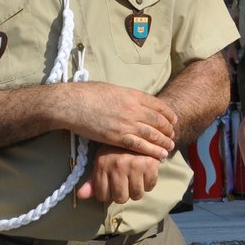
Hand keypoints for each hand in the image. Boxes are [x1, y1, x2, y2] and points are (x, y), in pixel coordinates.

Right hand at [57, 82, 175, 157]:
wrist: (72, 103)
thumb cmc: (88, 94)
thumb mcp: (113, 90)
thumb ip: (127, 96)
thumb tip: (134, 101)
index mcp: (132, 94)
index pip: (159, 105)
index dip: (169, 114)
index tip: (173, 120)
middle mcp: (133, 108)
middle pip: (159, 121)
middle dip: (169, 130)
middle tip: (172, 136)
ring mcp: (126, 123)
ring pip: (153, 134)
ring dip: (164, 142)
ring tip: (170, 147)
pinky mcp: (117, 137)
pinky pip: (140, 146)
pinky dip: (152, 151)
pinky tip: (160, 155)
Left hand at [76, 146, 159, 203]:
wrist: (139, 132)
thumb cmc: (117, 150)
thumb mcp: (102, 162)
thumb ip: (92, 181)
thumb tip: (81, 196)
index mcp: (102, 165)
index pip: (103, 195)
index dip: (108, 195)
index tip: (112, 188)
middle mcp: (117, 165)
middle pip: (120, 198)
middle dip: (123, 195)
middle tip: (125, 184)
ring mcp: (135, 165)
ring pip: (136, 195)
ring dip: (136, 190)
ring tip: (135, 179)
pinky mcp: (150, 165)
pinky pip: (150, 187)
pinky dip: (148, 183)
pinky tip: (144, 173)